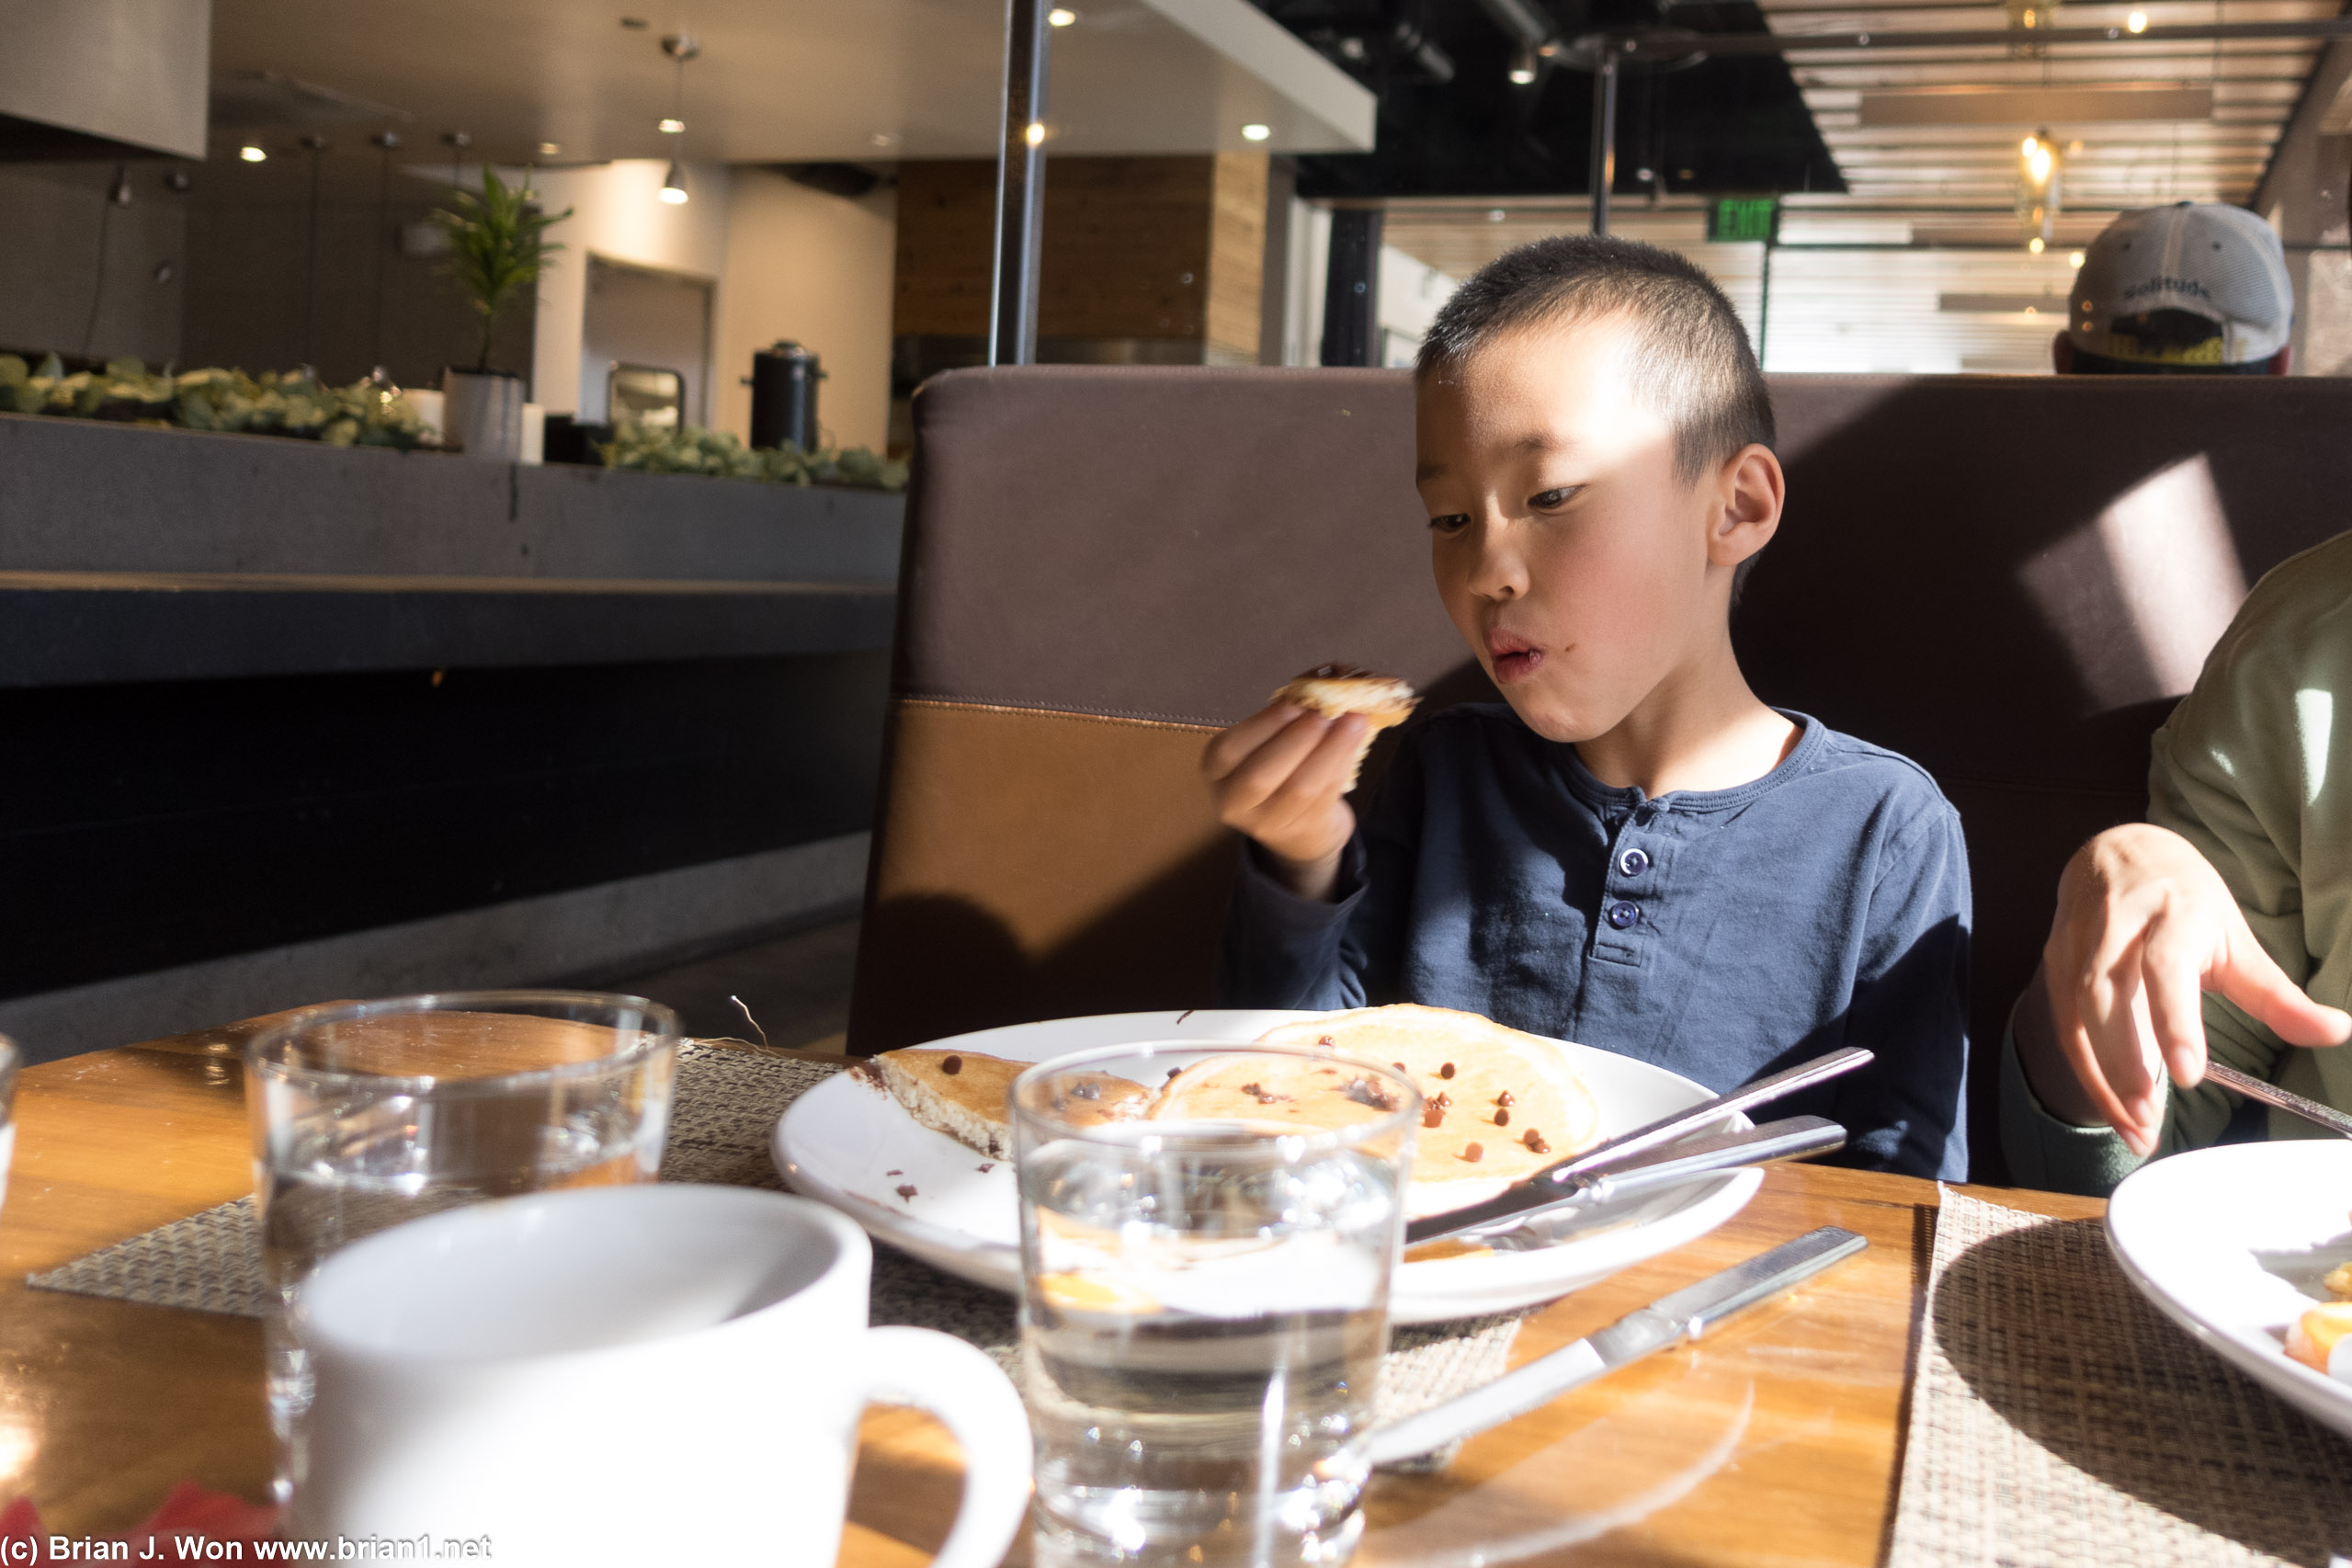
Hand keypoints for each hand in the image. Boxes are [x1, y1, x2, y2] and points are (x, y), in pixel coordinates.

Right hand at [1201, 704, 1366, 900]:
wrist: (1300, 828)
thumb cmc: (1279, 771)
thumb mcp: (1266, 746)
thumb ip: (1282, 722)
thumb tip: (1319, 687)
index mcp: (1217, 772)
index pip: (1228, 750)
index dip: (1262, 726)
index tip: (1294, 705)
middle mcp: (1234, 802)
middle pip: (1260, 776)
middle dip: (1297, 739)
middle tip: (1325, 713)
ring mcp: (1268, 823)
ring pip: (1298, 788)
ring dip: (1329, 750)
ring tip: (1351, 722)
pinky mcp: (1303, 829)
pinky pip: (1324, 796)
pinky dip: (1342, 764)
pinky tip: (1354, 741)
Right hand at [2024, 823, 2351, 1153]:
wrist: (2118, 852)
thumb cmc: (2183, 901)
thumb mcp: (2237, 938)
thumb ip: (2277, 994)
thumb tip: (2334, 1031)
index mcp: (2171, 914)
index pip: (2165, 968)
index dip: (2172, 1021)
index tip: (2188, 1073)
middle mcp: (2115, 926)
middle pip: (2107, 997)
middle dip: (2124, 1062)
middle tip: (2151, 1116)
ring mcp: (2076, 944)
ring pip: (2076, 1015)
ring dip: (2102, 1076)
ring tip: (2136, 1126)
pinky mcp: (2054, 964)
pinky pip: (2063, 1025)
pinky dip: (2087, 1071)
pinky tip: (2115, 1107)